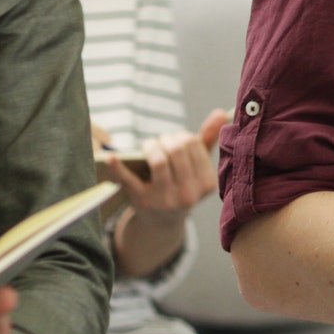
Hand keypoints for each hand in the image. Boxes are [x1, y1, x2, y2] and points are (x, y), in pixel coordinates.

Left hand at [98, 109, 227, 216]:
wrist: (162, 221)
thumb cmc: (183, 185)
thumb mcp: (199, 168)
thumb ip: (209, 140)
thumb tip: (222, 113)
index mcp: (207, 184)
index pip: (194, 145)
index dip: (182, 136)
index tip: (175, 140)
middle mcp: (188, 194)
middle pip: (177, 150)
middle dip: (167, 138)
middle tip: (161, 141)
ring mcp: (165, 200)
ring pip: (158, 161)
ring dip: (151, 144)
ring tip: (149, 145)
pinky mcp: (141, 201)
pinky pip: (129, 180)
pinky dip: (117, 167)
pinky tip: (110, 157)